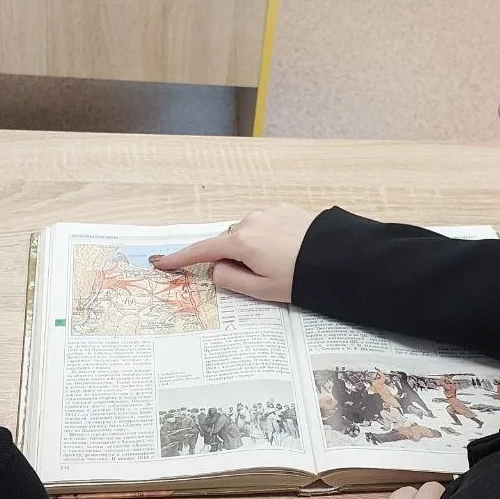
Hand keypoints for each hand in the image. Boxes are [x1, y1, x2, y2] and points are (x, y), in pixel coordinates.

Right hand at [149, 203, 317, 301]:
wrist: (337, 258)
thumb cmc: (299, 278)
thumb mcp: (261, 290)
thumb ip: (231, 281)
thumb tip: (215, 270)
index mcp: (241, 242)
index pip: (203, 251)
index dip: (181, 258)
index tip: (162, 263)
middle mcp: (249, 221)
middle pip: (228, 242)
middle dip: (233, 258)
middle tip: (258, 277)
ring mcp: (267, 212)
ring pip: (247, 233)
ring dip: (252, 247)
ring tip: (278, 264)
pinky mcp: (284, 208)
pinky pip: (264, 224)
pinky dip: (267, 237)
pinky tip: (286, 249)